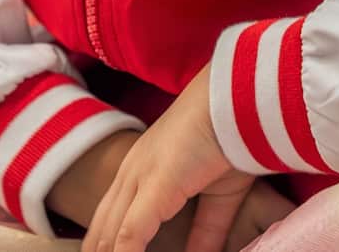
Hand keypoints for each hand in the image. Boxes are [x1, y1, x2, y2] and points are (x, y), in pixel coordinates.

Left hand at [85, 66, 287, 251]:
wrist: (237, 102)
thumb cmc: (231, 138)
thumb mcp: (218, 197)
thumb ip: (206, 231)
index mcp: (141, 168)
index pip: (109, 217)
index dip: (104, 246)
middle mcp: (132, 172)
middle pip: (101, 228)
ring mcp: (139, 178)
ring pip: (109, 235)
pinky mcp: (153, 187)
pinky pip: (129, 235)